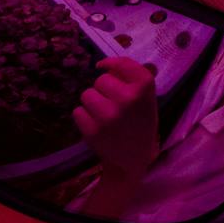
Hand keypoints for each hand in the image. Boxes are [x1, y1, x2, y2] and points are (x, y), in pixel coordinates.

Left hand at [72, 59, 160, 178]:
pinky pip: (77, 112)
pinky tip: (97, 126)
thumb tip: (104, 64)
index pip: (122, 64)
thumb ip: (131, 78)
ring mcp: (109, 115)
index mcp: (144, 88)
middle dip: (103, 90)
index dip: (111, 64)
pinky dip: (84, 118)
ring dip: (92, 103)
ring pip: (86, 95)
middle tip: (113, 105)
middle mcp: (128, 99)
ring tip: (104, 116)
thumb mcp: (146, 98)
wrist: (134, 158)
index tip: (104, 67)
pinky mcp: (92, 130)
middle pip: (100, 80)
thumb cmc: (139, 123)